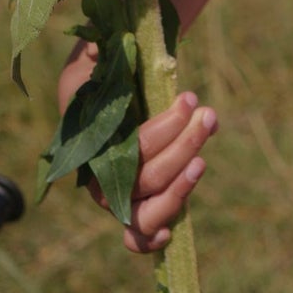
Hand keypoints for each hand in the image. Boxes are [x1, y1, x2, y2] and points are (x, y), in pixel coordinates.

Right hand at [58, 40, 218, 253]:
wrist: (102, 79)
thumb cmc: (100, 69)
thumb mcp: (95, 57)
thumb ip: (96, 56)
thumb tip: (100, 52)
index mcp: (85, 141)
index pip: (128, 147)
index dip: (163, 131)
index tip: (189, 98)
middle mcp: (99, 176)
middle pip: (145, 177)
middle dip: (183, 146)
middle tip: (206, 114)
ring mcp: (119, 193)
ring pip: (148, 209)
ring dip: (182, 185)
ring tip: (204, 156)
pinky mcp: (138, 202)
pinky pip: (136, 236)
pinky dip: (150, 240)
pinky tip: (173, 231)